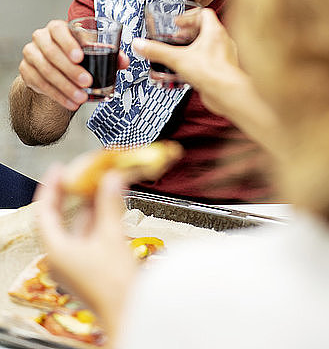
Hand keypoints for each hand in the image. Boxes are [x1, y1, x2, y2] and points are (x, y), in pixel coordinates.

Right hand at [19, 20, 129, 110]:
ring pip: (45, 70)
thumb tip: (124, 62)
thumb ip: (110, 54)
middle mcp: (40, 38)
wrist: (54, 65)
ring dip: (65, 86)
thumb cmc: (76, 54)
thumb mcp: (92, 51)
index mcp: (56, 28)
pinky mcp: (26, 71)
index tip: (80, 57)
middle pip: (51, 53)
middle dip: (70, 70)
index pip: (58, 30)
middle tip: (87, 82)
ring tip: (81, 97)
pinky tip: (70, 102)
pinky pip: (39, 84)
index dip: (68, 43)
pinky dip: (57, 95)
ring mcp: (31, 54)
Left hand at [35, 164, 135, 343]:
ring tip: (101, 183)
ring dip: (90, 205)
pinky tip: (110, 204)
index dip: (50, 187)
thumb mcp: (111, 236)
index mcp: (56, 251)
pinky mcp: (90, 266)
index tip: (59, 169)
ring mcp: (76, 263)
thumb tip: (111, 178)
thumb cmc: (115, 285)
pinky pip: (90, 235)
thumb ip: (109, 204)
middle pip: (61, 218)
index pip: (45, 213)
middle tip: (82, 173)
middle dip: (73, 194)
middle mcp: (61, 257)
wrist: (130, 313)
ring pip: (78, 226)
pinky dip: (99, 218)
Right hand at [132, 8, 241, 115]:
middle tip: (177, 38)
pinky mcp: (223, 70)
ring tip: (181, 54)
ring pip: (208, 46)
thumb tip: (140, 44)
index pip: (203, 14)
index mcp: (215, 32)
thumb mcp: (178, 59)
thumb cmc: (213, 73)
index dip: (188, 16)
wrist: (227, 93)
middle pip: (206, 29)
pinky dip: (198, 62)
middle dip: (188, 33)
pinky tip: (188, 71)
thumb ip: (157, 51)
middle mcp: (223, 41)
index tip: (177, 23)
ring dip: (194, 48)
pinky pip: (210, 61)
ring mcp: (224, 56)